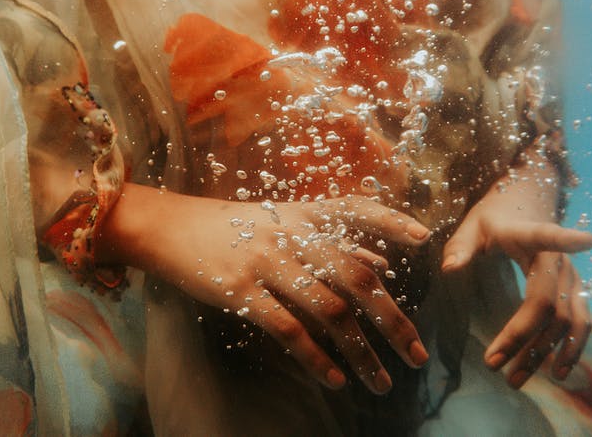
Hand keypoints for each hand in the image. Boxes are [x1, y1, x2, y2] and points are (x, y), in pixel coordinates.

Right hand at [104, 186, 431, 393]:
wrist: (167, 226)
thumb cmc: (229, 226)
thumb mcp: (281, 223)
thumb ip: (333, 242)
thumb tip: (382, 262)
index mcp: (304, 214)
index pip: (356, 209)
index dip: (390, 221)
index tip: (424, 238)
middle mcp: (292, 234)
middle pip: (356, 278)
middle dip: (393, 320)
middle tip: (417, 354)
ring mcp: (267, 261)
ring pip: (329, 311)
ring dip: (361, 352)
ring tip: (380, 382)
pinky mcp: (241, 290)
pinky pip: (289, 329)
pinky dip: (317, 358)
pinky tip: (335, 379)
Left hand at [442, 178, 591, 387]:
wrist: (528, 205)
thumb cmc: (496, 217)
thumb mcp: (473, 226)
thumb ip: (461, 246)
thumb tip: (449, 269)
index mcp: (532, 236)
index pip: (549, 237)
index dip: (567, 238)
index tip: (588, 241)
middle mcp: (559, 259)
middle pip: (548, 303)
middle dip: (523, 338)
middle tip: (493, 365)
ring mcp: (572, 277)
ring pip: (568, 320)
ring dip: (547, 352)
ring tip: (518, 378)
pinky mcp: (576, 291)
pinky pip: (581, 323)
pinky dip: (572, 347)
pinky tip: (557, 370)